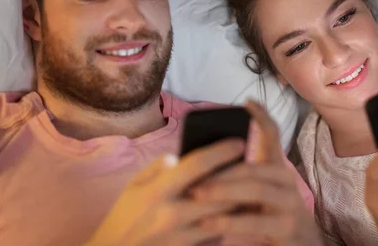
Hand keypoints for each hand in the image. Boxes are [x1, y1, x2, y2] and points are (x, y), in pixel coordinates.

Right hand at [86, 139, 245, 245]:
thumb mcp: (134, 187)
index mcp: (158, 190)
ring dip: (237, 202)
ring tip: (248, 189)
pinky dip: (226, 224)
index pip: (197, 165)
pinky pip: (216, 237)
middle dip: (238, 178)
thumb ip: (158, 168)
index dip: (221, 151)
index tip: (239, 142)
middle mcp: (172, 214)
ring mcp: (182, 237)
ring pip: (223, 215)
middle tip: (253, 167)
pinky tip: (231, 215)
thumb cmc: (124, 218)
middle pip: (219, 191)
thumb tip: (180, 157)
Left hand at [190, 101, 322, 245]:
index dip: (262, 117)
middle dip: (221, 170)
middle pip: (253, 166)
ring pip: (255, 189)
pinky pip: (255, 221)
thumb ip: (238, 178)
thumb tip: (201, 165)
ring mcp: (290, 203)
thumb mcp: (255, 194)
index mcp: (276, 169)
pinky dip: (229, 222)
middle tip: (193, 176)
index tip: (247, 102)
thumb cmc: (269, 216)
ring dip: (222, 190)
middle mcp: (285, 181)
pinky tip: (208, 223)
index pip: (273, 135)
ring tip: (196, 194)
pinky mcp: (288, 227)